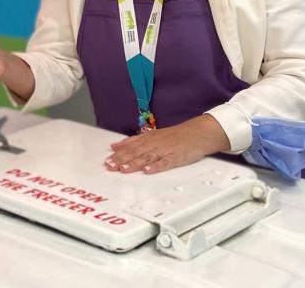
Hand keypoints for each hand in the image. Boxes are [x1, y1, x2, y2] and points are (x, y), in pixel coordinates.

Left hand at [104, 115, 230, 174]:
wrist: (197, 133)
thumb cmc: (174, 136)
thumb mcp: (151, 136)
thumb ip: (132, 141)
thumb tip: (115, 146)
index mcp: (147, 139)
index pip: (129, 147)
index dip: (117, 154)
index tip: (107, 161)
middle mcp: (154, 144)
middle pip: (135, 152)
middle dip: (121, 159)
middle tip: (110, 166)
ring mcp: (165, 150)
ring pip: (147, 157)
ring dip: (134, 164)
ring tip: (123, 169)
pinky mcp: (176, 157)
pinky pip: (165, 163)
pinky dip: (156, 167)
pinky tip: (147, 171)